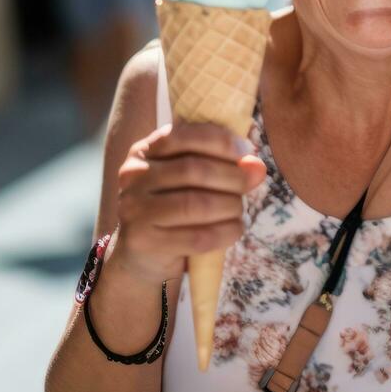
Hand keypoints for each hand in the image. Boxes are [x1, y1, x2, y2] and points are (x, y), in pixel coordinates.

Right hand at [109, 123, 267, 284]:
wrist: (144, 256)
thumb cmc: (175, 209)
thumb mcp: (194, 180)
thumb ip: (224, 166)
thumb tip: (257, 166)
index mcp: (144, 151)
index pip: (182, 136)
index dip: (221, 142)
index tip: (248, 152)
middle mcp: (133, 175)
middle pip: (193, 170)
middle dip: (232, 177)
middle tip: (249, 185)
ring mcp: (134, 208)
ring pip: (196, 204)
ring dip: (230, 206)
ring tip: (239, 209)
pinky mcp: (143, 240)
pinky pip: (197, 236)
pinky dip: (226, 232)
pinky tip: (235, 229)